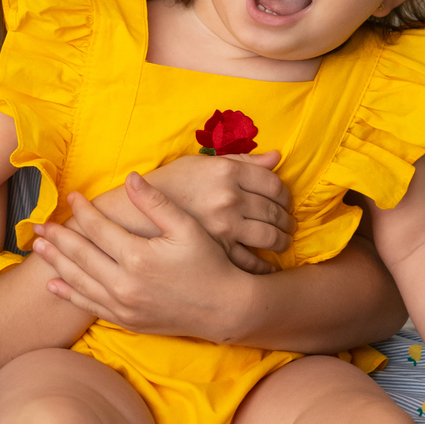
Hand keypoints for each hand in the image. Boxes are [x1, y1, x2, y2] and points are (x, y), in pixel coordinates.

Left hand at [31, 175, 253, 340]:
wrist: (224, 308)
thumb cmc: (209, 263)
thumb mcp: (187, 227)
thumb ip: (155, 202)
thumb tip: (130, 177)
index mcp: (138, 257)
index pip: (99, 229)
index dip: (83, 211)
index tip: (71, 197)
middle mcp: (125, 284)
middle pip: (81, 256)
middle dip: (58, 238)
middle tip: (37, 225)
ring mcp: (124, 306)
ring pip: (80, 281)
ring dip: (57, 264)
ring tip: (38, 249)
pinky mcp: (127, 321)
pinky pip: (90, 306)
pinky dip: (70, 295)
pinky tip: (53, 286)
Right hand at [146, 151, 293, 273]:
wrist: (135, 214)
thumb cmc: (169, 184)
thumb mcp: (201, 163)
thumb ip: (242, 161)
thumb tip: (276, 157)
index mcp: (227, 172)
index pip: (274, 183)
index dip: (285, 195)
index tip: (285, 201)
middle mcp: (229, 198)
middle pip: (275, 211)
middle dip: (287, 220)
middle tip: (289, 224)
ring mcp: (224, 227)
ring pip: (269, 237)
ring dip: (282, 241)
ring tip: (282, 241)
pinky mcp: (217, 251)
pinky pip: (252, 262)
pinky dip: (264, 266)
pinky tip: (267, 265)